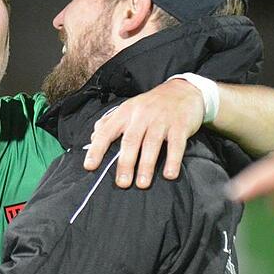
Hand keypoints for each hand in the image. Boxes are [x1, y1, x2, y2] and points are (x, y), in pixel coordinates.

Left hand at [85, 79, 203, 187]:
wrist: (184, 90)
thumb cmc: (153, 104)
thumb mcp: (129, 107)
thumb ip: (110, 122)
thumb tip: (93, 137)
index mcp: (126, 112)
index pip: (107, 131)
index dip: (97, 149)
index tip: (90, 166)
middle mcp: (142, 115)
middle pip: (130, 140)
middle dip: (125, 163)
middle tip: (122, 183)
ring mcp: (161, 120)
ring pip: (151, 143)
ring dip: (146, 165)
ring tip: (142, 184)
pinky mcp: (180, 125)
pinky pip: (176, 144)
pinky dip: (173, 160)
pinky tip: (169, 174)